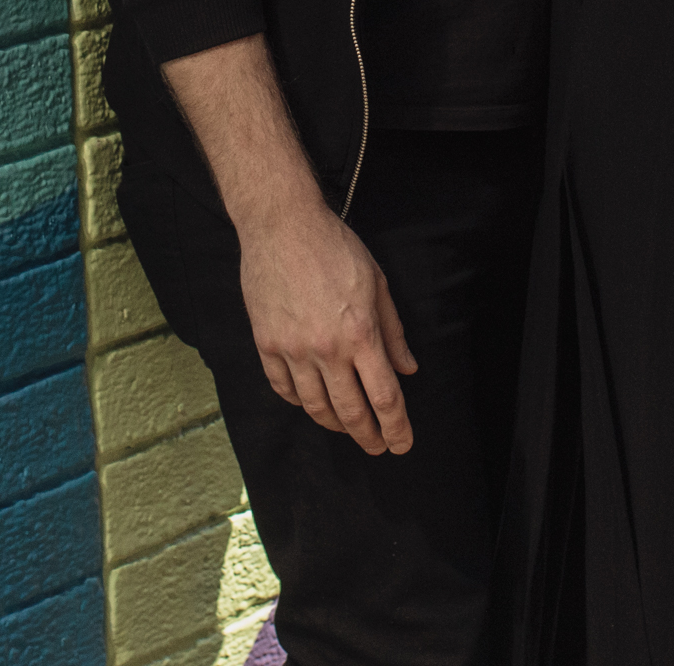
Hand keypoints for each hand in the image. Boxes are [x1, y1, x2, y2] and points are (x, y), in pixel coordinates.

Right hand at [238, 201, 419, 453]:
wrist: (281, 225)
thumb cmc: (334, 248)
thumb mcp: (376, 283)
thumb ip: (393, 331)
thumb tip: (407, 369)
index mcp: (360, 333)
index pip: (384, 397)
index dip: (396, 427)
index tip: (402, 444)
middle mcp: (327, 349)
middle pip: (351, 412)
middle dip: (368, 436)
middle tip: (377, 447)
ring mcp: (292, 349)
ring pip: (315, 407)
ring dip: (335, 424)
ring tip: (347, 426)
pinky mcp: (266, 344)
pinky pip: (284, 388)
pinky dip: (300, 402)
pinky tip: (311, 402)